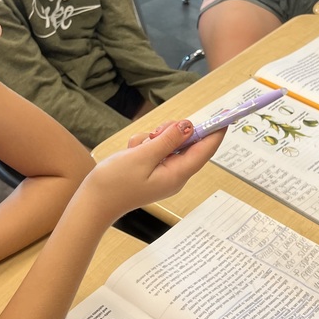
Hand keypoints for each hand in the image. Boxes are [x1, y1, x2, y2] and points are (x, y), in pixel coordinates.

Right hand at [84, 120, 223, 221]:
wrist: (93, 202)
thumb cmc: (115, 183)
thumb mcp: (143, 156)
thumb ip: (167, 140)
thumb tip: (188, 127)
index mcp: (177, 174)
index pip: (205, 150)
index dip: (215, 132)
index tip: (226, 115)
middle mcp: (175, 174)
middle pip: (187, 143)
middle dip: (173, 132)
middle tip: (155, 133)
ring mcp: (163, 172)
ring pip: (169, 142)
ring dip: (154, 138)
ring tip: (137, 148)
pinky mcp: (152, 169)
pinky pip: (156, 147)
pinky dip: (144, 144)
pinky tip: (132, 152)